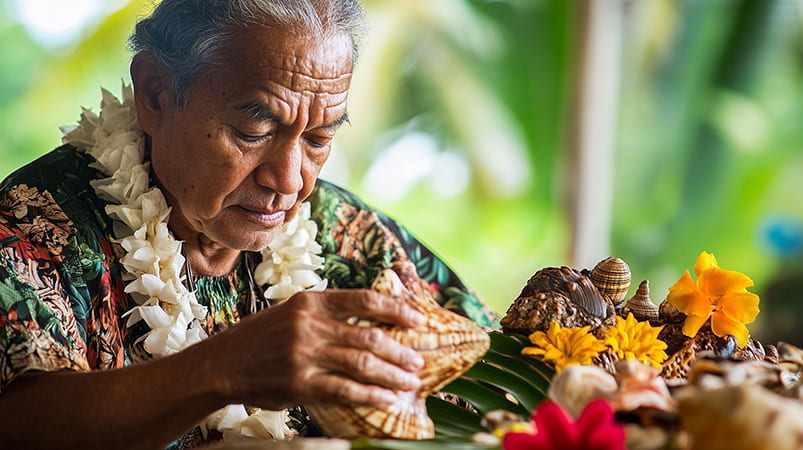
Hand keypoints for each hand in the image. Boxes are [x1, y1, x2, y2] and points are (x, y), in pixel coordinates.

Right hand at [207, 289, 426, 409]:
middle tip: (418, 361)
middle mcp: (310, 325)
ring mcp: (304, 354)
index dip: (397, 310)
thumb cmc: (261, 338)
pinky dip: (371, 396)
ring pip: (362, 364)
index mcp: (311, 302)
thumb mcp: (292, 312)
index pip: (364, 300)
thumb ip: (326, 313)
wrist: (221, 363)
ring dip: (392, 375)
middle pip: (368, 336)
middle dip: (400, 350)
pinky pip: (345, 390)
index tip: (418, 321)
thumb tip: (371, 320)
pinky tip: (388, 400)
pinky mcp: (300, 383)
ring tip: (410, 383)